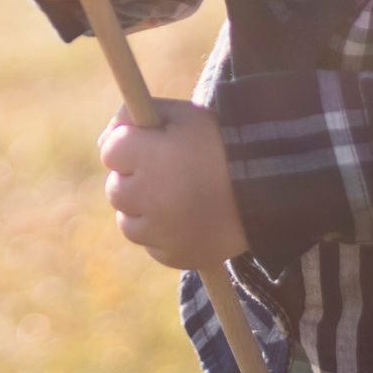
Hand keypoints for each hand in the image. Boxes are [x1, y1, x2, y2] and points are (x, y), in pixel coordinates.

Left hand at [98, 100, 249, 268]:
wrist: (269, 189)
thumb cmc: (222, 144)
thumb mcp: (183, 115)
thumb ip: (137, 115)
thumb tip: (104, 142)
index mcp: (149, 157)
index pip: (110, 150)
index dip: (130, 144)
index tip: (151, 143)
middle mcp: (149, 197)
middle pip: (116, 188)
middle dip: (133, 177)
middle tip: (166, 169)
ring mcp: (161, 232)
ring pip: (128, 221)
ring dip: (143, 208)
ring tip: (178, 194)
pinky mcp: (174, 257)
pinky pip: (152, 245)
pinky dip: (162, 233)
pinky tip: (188, 216)